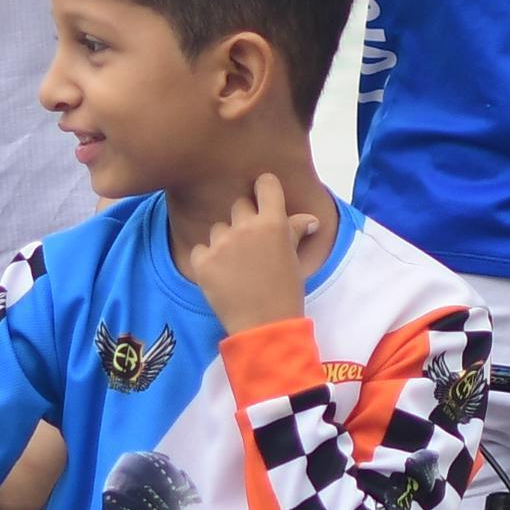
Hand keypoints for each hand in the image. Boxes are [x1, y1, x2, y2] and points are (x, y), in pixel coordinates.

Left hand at [190, 169, 325, 334]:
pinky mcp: (202, 261)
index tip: (264, 199)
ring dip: (225, 241)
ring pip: (218, 228)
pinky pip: (200, 249)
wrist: (264, 327)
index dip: (264, 189)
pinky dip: (207, 260)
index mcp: (273, 223)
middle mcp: (246, 227)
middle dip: (244, 220)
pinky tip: (221, 276)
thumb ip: (296, 232)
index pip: (265, 183)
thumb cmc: (285, 292)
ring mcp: (221, 244)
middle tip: (251, 245)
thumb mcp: (294, 259)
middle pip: (239, 205)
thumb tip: (309, 218)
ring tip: (236, 266)